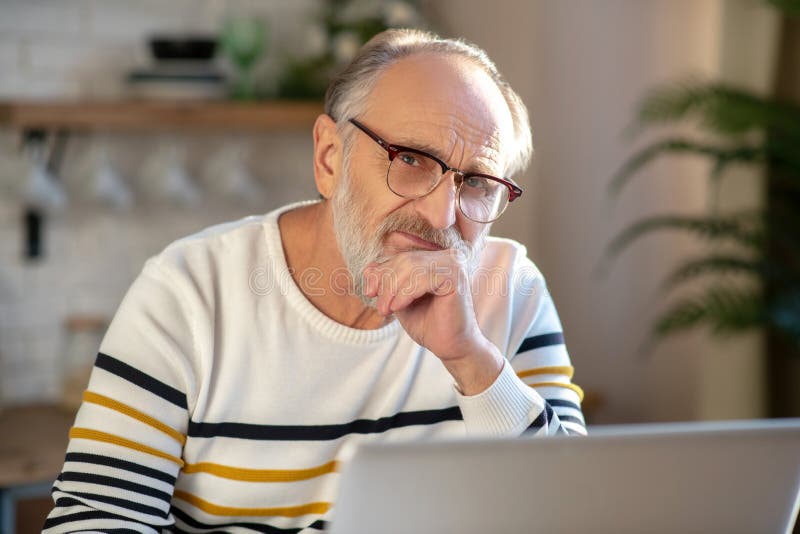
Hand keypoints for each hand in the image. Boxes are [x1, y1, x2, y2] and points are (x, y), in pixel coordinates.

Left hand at [362, 249, 502, 394]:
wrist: (450, 346)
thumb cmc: (427, 323)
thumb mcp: (399, 299)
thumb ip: (387, 282)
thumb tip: (368, 268)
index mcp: (435, 257)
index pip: (400, 254)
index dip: (380, 271)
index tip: (369, 291)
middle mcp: (447, 256)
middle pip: (404, 259)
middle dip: (385, 283)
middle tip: (380, 306)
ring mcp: (454, 265)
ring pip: (410, 267)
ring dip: (391, 290)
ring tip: (387, 310)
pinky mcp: (455, 278)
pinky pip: (421, 278)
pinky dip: (404, 293)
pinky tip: (398, 307)